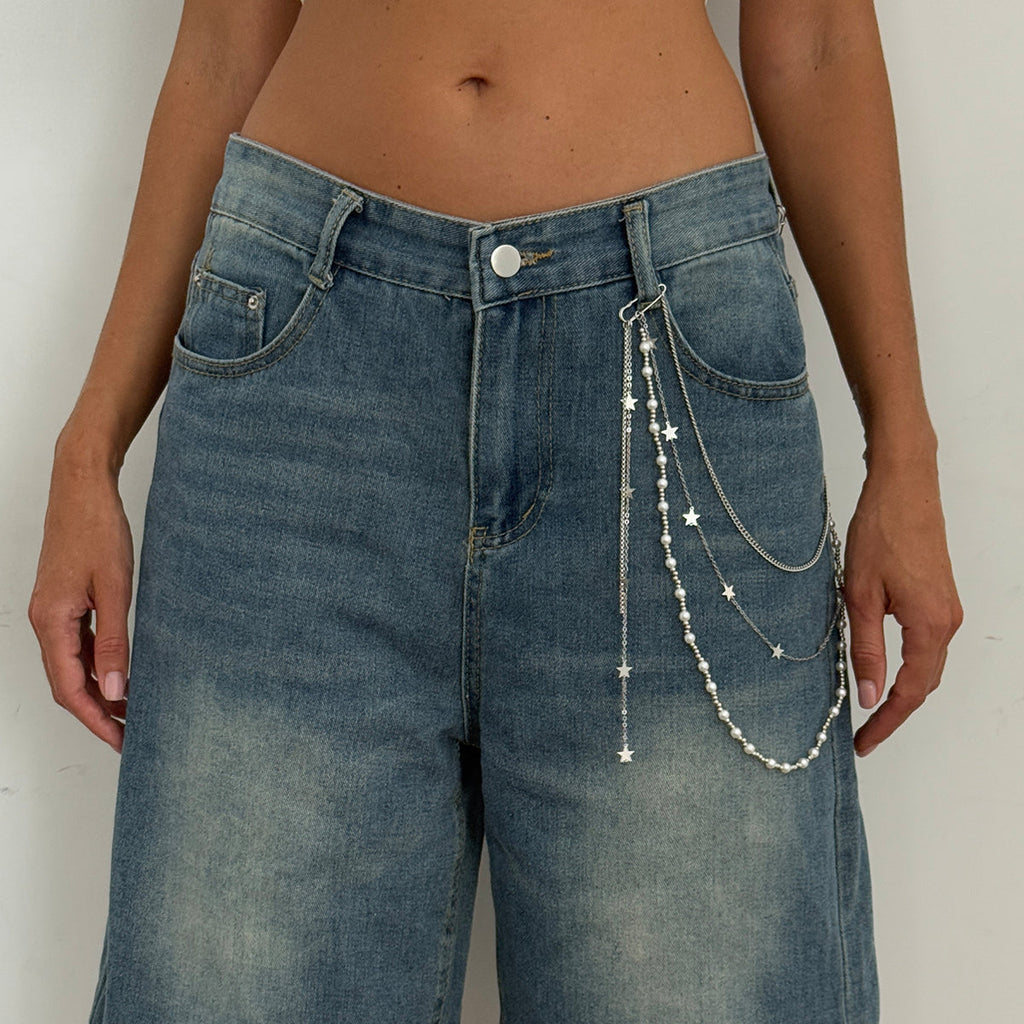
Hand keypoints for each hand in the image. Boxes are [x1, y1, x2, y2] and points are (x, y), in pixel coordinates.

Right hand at [28, 453, 133, 753]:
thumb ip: (115, 640)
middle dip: (97, 712)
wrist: (82, 488)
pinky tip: (121, 672)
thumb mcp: (115, 588)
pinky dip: (98, 664)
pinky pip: (77, 644)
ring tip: (132, 709)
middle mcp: (45, 621)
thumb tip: (114, 687)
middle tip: (131, 733)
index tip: (121, 741)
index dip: (96, 719)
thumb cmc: (97, 529)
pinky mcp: (64, 600)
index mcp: (51, 621)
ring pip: (72, 665)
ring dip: (98, 690)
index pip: (69, 688)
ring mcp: (52, 611)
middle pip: (67, 683)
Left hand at [842, 454, 962, 754]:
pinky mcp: (940, 597)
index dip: (887, 722)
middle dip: (895, 713)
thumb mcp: (860, 595)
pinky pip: (928, 644)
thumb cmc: (880, 532)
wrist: (904, 487)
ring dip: (903, 690)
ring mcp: (948, 609)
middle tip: (864, 735)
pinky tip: (885, 670)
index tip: (865, 743)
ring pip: (928, 664)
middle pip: (925, 684)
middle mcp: (948, 622)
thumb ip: (866, 648)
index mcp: (930, 626)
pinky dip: (909, 665)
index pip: (911, 692)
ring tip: (870, 711)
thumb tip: (868, 695)